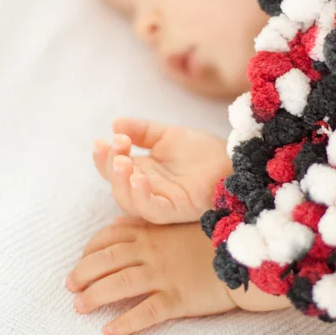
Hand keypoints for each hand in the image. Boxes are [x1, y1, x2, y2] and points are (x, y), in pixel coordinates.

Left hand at [66, 219, 235, 334]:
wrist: (241, 258)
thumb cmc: (209, 241)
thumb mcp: (176, 225)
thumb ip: (146, 225)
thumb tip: (117, 224)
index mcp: (152, 232)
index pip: (110, 236)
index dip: (90, 249)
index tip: (81, 260)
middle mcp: (153, 251)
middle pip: (108, 259)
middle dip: (84, 272)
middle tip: (70, 286)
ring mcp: (164, 274)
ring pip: (120, 284)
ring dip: (95, 296)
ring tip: (80, 306)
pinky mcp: (177, 298)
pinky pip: (146, 312)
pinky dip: (125, 323)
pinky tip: (109, 332)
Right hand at [93, 118, 231, 223]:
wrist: (232, 159)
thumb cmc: (202, 150)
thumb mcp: (168, 135)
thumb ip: (143, 130)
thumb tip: (115, 124)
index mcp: (142, 171)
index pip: (112, 168)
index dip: (104, 156)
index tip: (103, 139)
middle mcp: (147, 189)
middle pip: (116, 185)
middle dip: (110, 166)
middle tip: (118, 146)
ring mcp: (160, 201)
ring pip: (129, 201)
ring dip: (121, 182)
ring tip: (124, 161)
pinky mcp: (175, 210)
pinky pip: (152, 210)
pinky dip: (141, 197)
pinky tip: (140, 178)